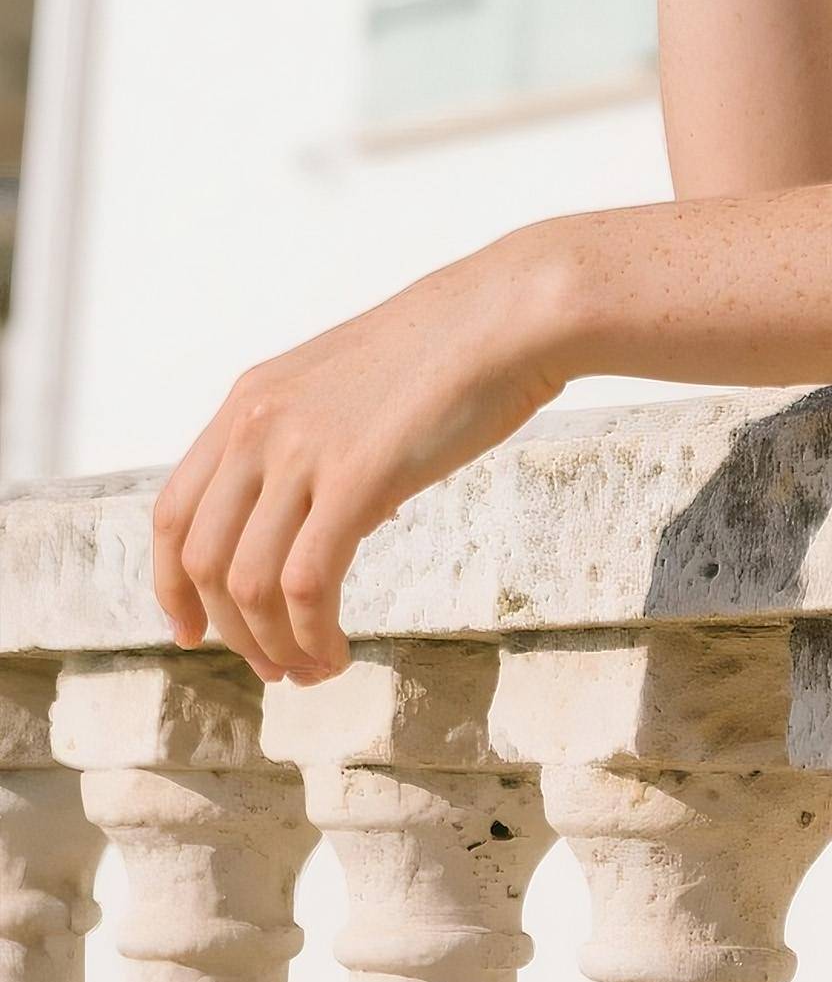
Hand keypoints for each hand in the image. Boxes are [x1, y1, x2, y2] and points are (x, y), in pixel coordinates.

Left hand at [151, 236, 571, 684]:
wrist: (510, 314)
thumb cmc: (451, 346)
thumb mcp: (347, 386)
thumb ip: (313, 444)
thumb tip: (319, 522)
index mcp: (251, 399)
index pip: (175, 511)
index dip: (171, 585)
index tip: (193, 630)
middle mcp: (259, 424)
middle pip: (202, 559)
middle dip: (230, 631)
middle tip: (273, 666)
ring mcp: (303, 450)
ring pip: (248, 584)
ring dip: (273, 646)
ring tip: (311, 668)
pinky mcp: (355, 479)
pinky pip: (305, 587)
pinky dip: (311, 637)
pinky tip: (336, 651)